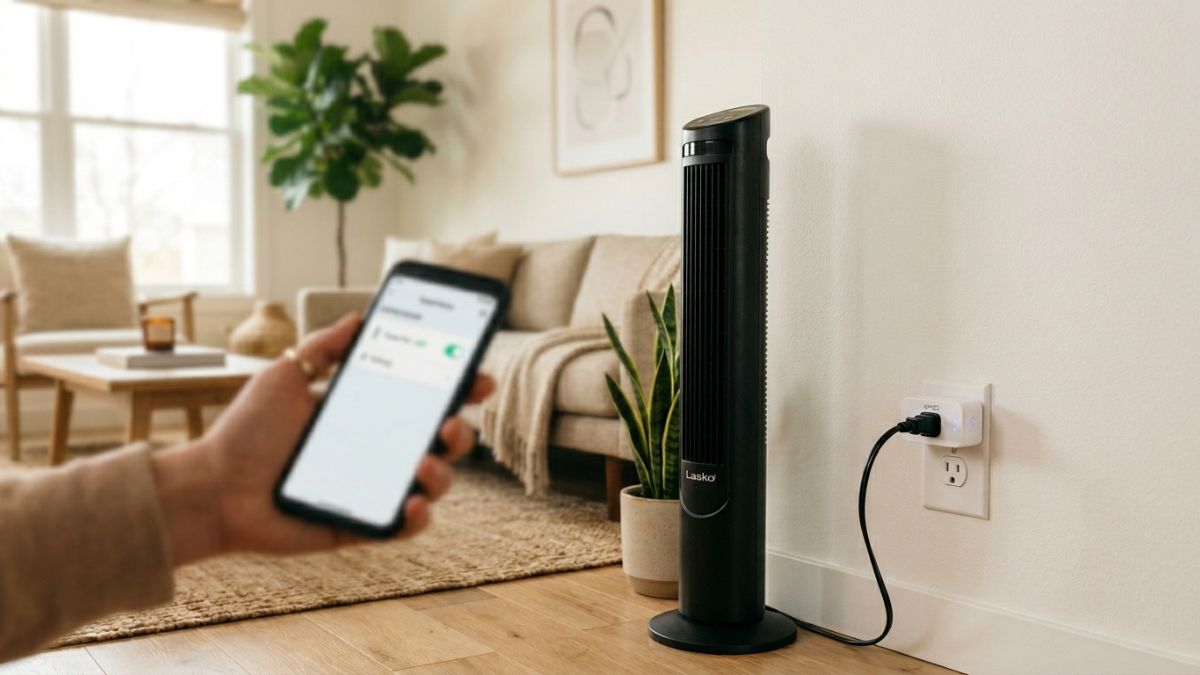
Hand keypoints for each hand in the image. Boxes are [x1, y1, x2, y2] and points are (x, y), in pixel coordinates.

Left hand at [151, 313, 494, 565]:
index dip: (457, 389)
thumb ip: (323, 346)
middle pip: (441, 443)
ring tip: (425, 462)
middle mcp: (378, 452)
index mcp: (366, 414)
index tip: (477, 376)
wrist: (214, 486)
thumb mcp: (285, 375)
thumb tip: (359, 316)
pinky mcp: (363, 526)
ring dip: (443, 473)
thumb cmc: (245, 432)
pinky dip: (419, 517)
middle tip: (451, 422)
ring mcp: (375, 490)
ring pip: (434, 484)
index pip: (424, 400)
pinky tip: (412, 502)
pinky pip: (405, 526)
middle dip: (462, 431)